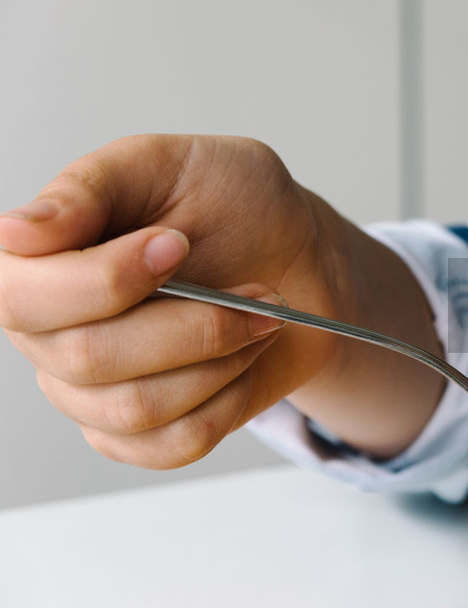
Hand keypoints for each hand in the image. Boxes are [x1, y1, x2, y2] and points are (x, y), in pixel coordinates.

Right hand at [0, 135, 350, 467]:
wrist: (299, 256)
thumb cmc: (231, 203)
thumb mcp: (165, 164)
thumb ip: (88, 187)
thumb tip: (15, 232)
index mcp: (34, 263)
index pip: (20, 296)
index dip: (104, 280)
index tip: (176, 244)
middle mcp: (47, 334)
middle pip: (87, 357)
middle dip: (192, 324)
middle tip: (256, 291)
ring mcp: (88, 392)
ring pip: (137, 408)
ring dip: (221, 358)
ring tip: (263, 317)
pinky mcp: (139, 434)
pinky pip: (176, 443)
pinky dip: (231, 399)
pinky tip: (248, 357)